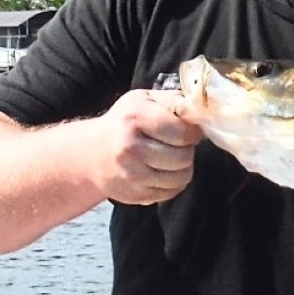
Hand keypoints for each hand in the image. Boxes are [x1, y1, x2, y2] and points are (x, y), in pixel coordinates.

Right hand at [89, 89, 204, 204]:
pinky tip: (162, 171)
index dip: (193, 132)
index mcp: (135, 119)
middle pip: (184, 157)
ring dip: (183, 168)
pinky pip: (171, 192)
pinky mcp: (134, 195)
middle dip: (187, 150)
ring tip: (171, 158)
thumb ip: (174, 100)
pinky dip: (173, 183)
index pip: (182, 132)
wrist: (90, 154)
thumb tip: (202, 110)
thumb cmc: (123, 122)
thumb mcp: (144, 100)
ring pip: (181, 177)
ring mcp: (131, 174)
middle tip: (177, 145)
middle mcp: (130, 148)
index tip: (190, 131)